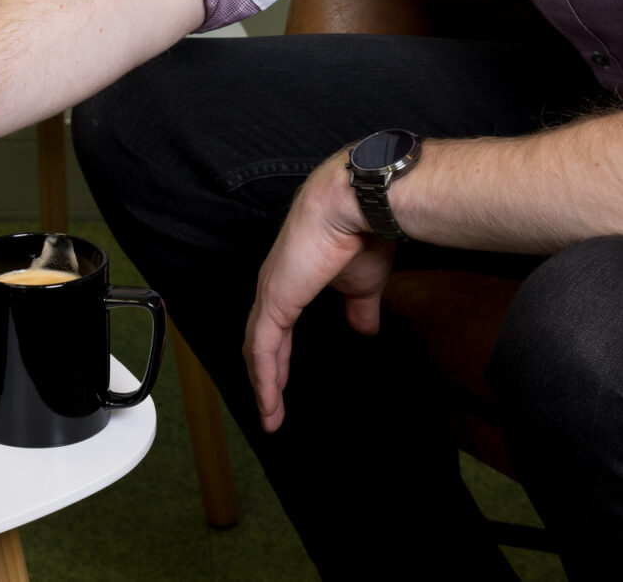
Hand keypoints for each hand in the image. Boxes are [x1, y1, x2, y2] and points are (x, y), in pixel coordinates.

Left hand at [243, 151, 396, 431]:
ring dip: (263, 386)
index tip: (283, 385)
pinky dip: (264, 379)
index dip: (278, 357)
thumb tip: (364, 330)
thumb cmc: (361, 231)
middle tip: (271, 410)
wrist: (356, 204)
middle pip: (261, 341)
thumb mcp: (363, 283)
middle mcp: (275, 286)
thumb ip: (358, 308)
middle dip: (266, 377)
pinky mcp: (274, 301)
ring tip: (270, 417)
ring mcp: (271, 293)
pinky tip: (269, 403)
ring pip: (257, 349)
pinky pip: (262, 349)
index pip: (276, 326)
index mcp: (293, 279)